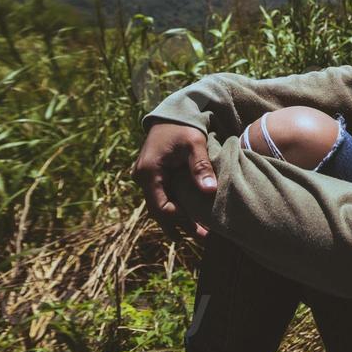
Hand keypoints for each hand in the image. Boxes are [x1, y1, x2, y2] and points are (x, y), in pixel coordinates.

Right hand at [132, 123, 217, 240]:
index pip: (161, 206)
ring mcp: (145, 177)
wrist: (172, 113)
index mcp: (149, 171)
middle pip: (159, 210)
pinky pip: (162, 196)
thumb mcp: (194, 143)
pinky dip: (176, 206)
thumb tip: (209, 191)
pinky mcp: (153, 175)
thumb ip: (200, 166)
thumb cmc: (183, 127)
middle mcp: (142, 177)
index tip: (200, 228)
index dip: (179, 220)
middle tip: (202, 238)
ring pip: (160, 204)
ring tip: (199, 231)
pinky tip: (191, 216)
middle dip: (179, 226)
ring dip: (177, 218)